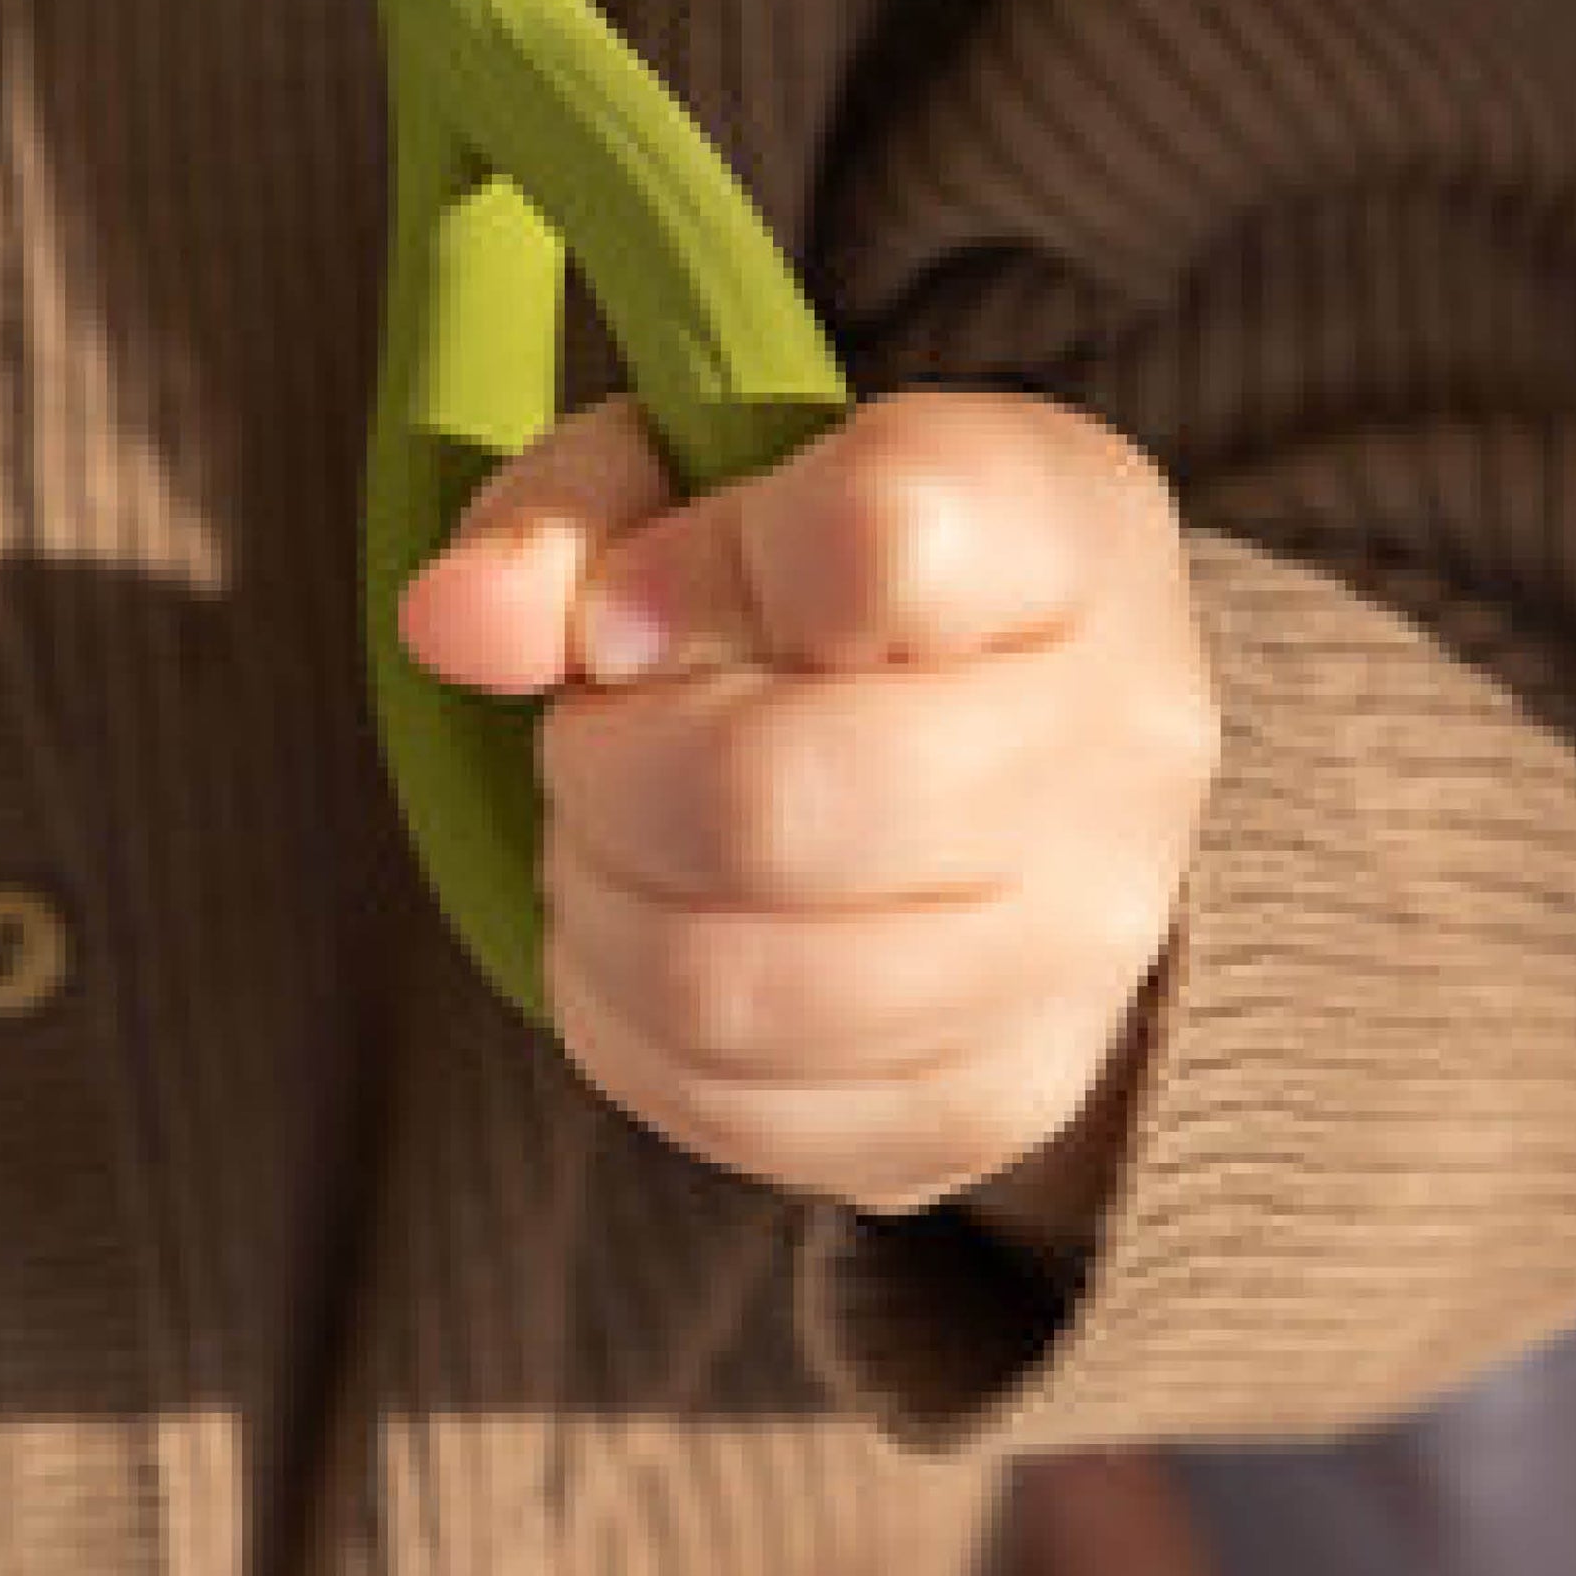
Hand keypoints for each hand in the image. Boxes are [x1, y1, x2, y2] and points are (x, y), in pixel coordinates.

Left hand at [399, 392, 1217, 1229]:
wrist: (997, 756)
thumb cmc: (809, 570)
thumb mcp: (688, 469)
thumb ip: (570, 515)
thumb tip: (456, 623)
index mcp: (1059, 521)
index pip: (879, 537)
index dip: (690, 570)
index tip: (630, 600)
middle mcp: (1120, 743)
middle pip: (769, 794)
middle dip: (605, 760)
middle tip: (597, 724)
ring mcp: (1079, 951)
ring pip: (730, 978)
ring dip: (601, 892)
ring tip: (617, 823)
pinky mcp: (992, 1106)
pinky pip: (727, 1099)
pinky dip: (623, 1011)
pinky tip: (656, 922)